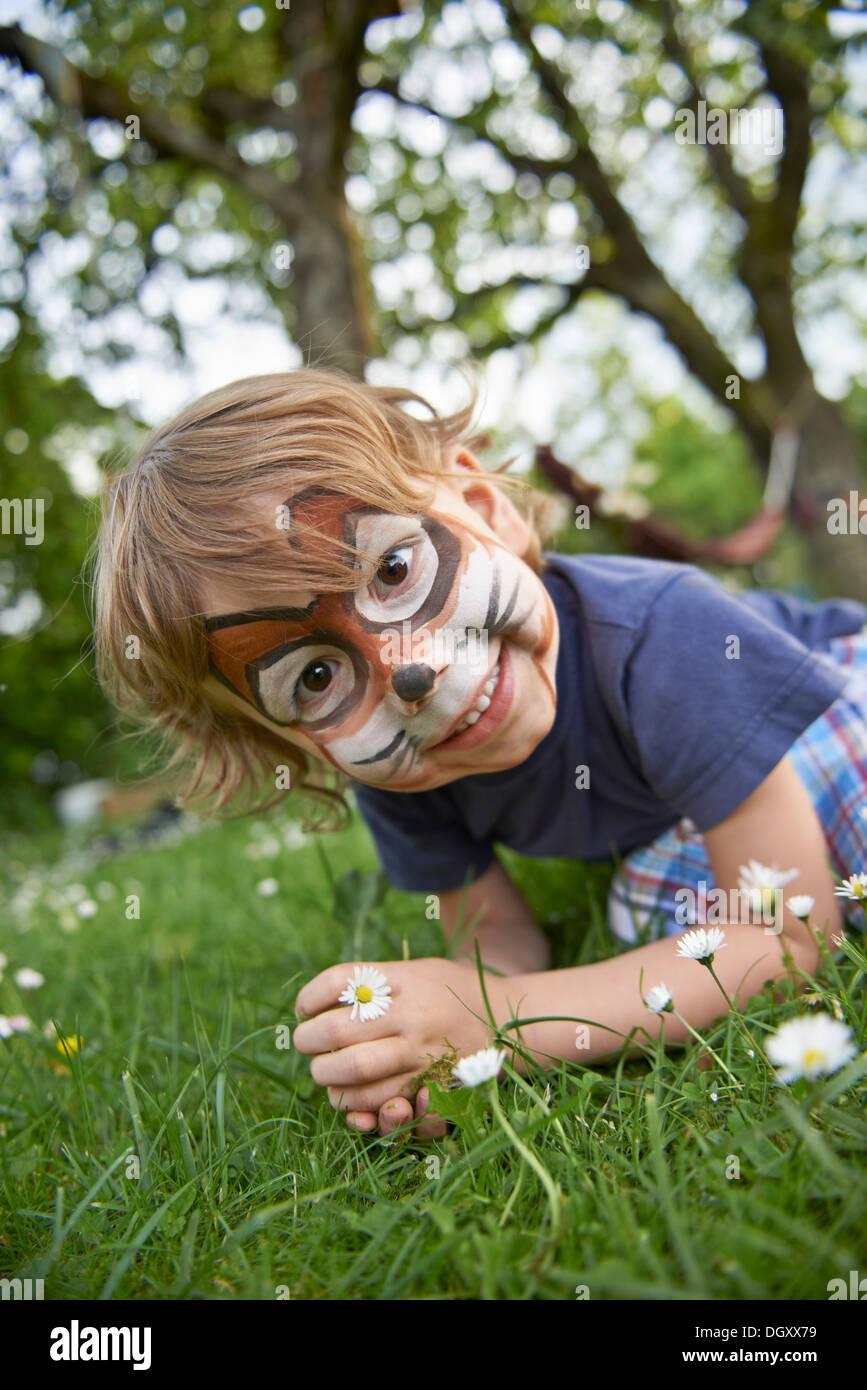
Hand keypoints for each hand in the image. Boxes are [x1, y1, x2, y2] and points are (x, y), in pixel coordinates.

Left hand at [293, 956, 507, 1137]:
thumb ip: (373, 983)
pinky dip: (360, 1112)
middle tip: (307, 1045)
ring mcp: (424, 1055)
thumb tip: (316, 1006)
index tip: (303, 1009)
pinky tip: (355, 1106)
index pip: (341, 981)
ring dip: (328, 1082)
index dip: (310, 997)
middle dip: (309, 1043)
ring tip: (327, 1075)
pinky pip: (385, 1109)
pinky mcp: (435, 1090)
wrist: (508, 1021)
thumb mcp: (416, 970)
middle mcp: (413, 1016)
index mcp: (406, 980)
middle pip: (336, 1032)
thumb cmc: (450, 993)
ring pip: (353, 1076)